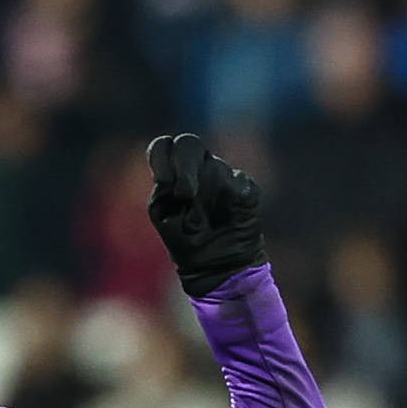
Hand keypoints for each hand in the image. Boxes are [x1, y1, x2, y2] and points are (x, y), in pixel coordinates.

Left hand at [145, 134, 269, 295]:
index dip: (161, 157)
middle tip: (185, 194)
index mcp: (174, 171)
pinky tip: (227, 217)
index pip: (163, 147)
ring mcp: (222, 175)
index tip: (162, 181)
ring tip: (202, 218)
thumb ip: (164, 191)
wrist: (215, 264)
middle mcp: (198, 168)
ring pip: (213, 164)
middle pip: (188, 143)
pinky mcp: (244, 188)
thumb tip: (173, 180)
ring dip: (205, 188)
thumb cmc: (185, 238)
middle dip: (184, 167)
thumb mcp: (164, 215)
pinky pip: (237, 183)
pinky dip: (229, 199)